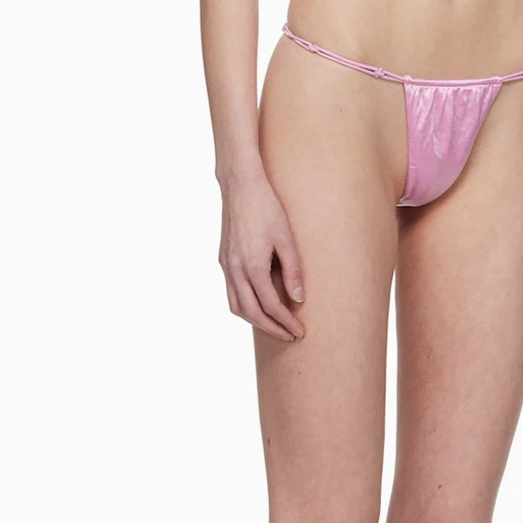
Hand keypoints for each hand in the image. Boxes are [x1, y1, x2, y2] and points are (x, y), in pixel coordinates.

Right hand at [218, 170, 305, 340]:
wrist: (240, 186)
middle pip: (252, 313)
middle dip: (272, 328)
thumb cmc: (267, 208)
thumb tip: (299, 299)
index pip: (271, 306)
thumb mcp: (286, 238)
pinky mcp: (223, 260)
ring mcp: (226, 265)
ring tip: (274, 325)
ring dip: (255, 321)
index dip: (286, 322)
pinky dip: (243, 306)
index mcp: (252, 266)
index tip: (299, 331)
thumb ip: (293, 270)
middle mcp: (235, 269)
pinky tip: (257, 305)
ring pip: (236, 306)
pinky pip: (231, 293)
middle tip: (290, 336)